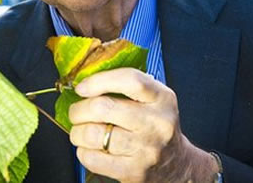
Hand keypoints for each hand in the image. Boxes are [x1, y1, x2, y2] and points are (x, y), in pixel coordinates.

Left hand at [68, 68, 218, 181]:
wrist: (177, 164)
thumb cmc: (156, 126)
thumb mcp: (154, 100)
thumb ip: (127, 86)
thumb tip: (87, 82)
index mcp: (162, 98)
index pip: (129, 80)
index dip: (99, 81)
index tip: (82, 87)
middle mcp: (156, 122)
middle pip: (103, 108)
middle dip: (79, 109)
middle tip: (76, 112)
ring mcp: (146, 149)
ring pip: (94, 134)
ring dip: (77, 132)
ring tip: (80, 131)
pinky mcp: (134, 172)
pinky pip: (94, 159)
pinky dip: (83, 152)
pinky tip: (89, 148)